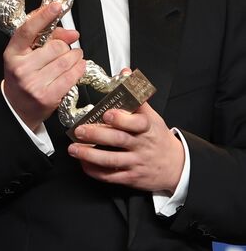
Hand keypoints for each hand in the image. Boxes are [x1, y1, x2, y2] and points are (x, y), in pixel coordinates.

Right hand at [3, 2, 85, 131]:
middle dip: (65, 46)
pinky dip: (79, 69)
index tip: (56, 6)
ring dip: (75, 57)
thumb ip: (46, 38)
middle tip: (64, 50)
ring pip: (66, 60)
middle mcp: (21, 68)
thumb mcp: (26, 54)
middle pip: (55, 46)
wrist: (17, 108)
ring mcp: (33, 84)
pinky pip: (71, 76)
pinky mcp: (47, 96)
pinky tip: (77, 67)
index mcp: (12, 53)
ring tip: (72, 59)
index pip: (28, 30)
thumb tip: (72, 33)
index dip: (43, 16)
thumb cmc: (23, 77)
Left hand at [68, 101, 184, 193]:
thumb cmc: (157, 136)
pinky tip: (83, 164)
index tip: (107, 114)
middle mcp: (141, 144)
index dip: (121, 118)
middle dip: (97, 135)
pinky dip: (95, 171)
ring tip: (74, 148)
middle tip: (80, 130)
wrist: (175, 165)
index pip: (136, 122)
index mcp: (147, 127)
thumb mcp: (152, 115)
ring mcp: (136, 162)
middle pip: (119, 140)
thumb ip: (136, 96)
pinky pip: (111, 176)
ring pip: (112, 160)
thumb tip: (125, 73)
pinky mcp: (131, 177)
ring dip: (90, 155)